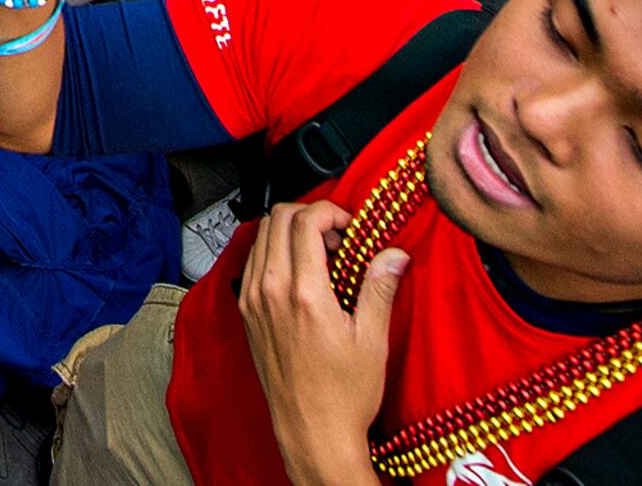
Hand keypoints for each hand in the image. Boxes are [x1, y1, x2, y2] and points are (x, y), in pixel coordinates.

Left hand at [239, 198, 404, 482]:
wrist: (311, 431)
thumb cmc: (342, 394)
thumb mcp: (372, 341)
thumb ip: (379, 289)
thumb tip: (394, 255)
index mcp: (303, 293)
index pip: (304, 220)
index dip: (331, 211)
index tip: (350, 226)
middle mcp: (271, 291)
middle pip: (278, 218)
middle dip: (310, 214)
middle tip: (338, 237)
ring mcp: (253, 301)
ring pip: (262, 236)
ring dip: (291, 232)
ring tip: (322, 256)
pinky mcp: (247, 313)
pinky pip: (254, 261)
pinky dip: (275, 252)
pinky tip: (302, 274)